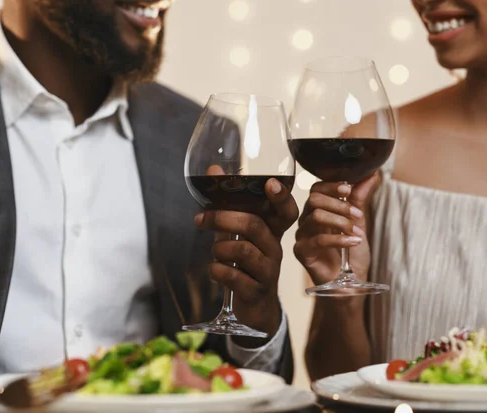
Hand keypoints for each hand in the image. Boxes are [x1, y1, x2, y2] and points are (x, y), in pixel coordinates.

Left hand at [194, 178, 297, 343]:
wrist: (256, 311)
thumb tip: (214, 170)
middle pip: (254, 225)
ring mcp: (268, 271)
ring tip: (215, 253)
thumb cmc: (246, 266)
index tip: (270, 183)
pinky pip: (233, 276)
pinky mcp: (256, 291)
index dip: (281, 197)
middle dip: (222, 218)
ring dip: (219, 248)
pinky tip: (215, 271)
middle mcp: (274, 249)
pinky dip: (217, 271)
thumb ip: (227, 207)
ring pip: (242, 250)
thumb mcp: (237, 235)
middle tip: (200, 219)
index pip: (286, 212)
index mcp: (272, 233)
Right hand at [294, 173, 380, 286]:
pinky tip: (354, 242)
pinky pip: (318, 239)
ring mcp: (302, 235)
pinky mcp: (302, 251)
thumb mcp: (359, 221)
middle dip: (339, 204)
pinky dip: (339, 239)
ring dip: (341, 222)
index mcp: (317, 210)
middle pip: (314, 200)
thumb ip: (360, 198)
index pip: (317, 188)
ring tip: (357, 232)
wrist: (350, 283)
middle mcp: (306, 220)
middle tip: (357, 215)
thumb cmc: (352, 253)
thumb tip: (372, 174)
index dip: (332, 186)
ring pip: (316, 217)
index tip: (349, 189)